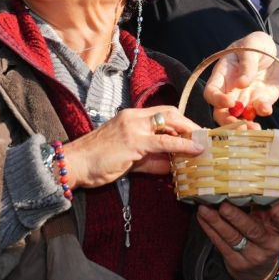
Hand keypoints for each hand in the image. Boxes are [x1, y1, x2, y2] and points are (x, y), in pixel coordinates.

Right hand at [63, 106, 202, 189]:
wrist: (75, 164)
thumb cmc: (97, 162)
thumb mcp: (129, 158)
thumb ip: (150, 160)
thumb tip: (172, 166)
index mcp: (131, 117)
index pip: (163, 113)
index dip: (181, 122)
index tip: (194, 134)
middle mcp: (133, 117)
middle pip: (170, 113)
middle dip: (189, 124)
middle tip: (203, 138)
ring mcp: (133, 127)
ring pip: (170, 123)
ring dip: (189, 134)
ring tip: (203, 144)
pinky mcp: (133, 141)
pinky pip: (164, 142)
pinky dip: (182, 145)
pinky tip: (194, 150)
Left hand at [196, 201, 278, 279]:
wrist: (259, 272)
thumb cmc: (264, 240)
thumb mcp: (270, 226)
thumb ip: (263, 209)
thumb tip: (244, 185)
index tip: (275, 207)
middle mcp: (267, 244)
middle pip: (252, 230)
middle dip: (236, 217)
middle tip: (224, 205)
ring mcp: (251, 255)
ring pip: (232, 237)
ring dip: (216, 222)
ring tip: (204, 209)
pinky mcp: (235, 262)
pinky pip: (220, 243)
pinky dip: (209, 228)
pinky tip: (202, 217)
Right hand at [202, 31, 278, 122]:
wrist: (277, 54)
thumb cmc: (257, 45)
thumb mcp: (253, 44)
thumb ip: (247, 62)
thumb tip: (241, 83)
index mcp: (222, 75)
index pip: (211, 92)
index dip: (217, 100)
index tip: (230, 103)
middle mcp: (229, 91)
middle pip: (221, 113)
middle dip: (229, 123)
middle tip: (241, 128)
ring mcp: (244, 100)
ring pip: (237, 119)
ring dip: (244, 127)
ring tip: (254, 130)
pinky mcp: (259, 103)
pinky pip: (257, 113)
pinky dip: (262, 113)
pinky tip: (267, 110)